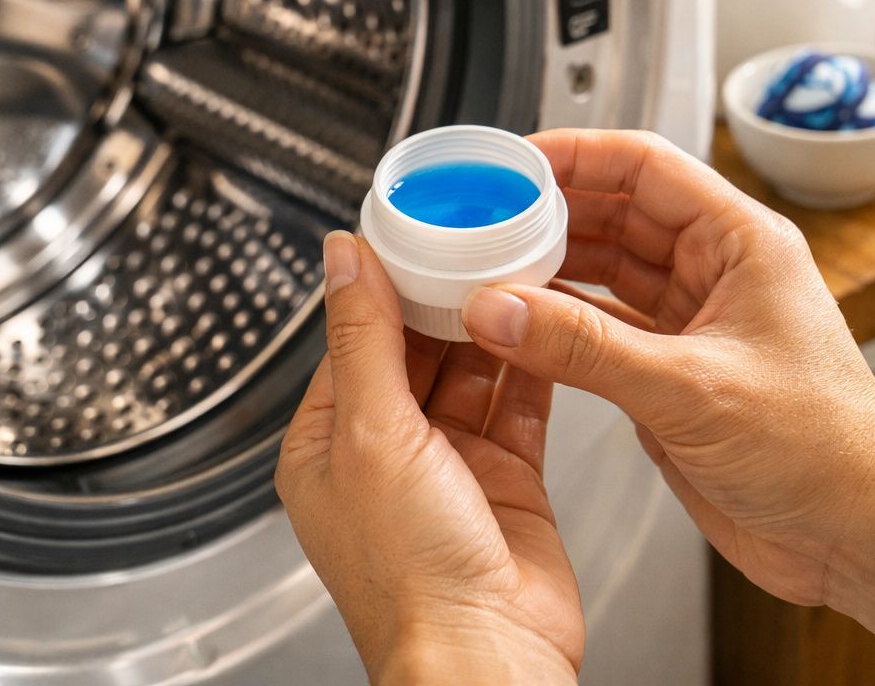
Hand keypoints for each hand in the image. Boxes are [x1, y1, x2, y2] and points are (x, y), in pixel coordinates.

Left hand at [276, 231, 580, 684]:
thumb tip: (342, 257)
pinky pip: (518, 405)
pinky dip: (531, 365)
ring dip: (490, 326)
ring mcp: (450, 465)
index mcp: (330, 443)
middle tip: (475, 237)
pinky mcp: (507, 478)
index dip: (383, 283)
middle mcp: (387, 452)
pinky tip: (544, 323)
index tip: (414, 230)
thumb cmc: (409, 575)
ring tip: (515, 266)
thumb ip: (362, 337)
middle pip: (415, 349)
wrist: (487, 656)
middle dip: (443, 298)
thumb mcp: (370, 432)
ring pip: (470, 372)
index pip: (353, 338)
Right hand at [460, 129, 874, 684]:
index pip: (645, 166)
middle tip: (483, 219)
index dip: (576, 154)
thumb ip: (585, 347)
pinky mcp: (673, 373)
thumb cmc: (825, 451)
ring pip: (605, 273)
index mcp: (742, 242)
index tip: (512, 163)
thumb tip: (499, 308)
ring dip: (548, 271)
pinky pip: (602, 331)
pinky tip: (517, 327)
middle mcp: (717, 272)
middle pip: (616, 214)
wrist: (859, 536)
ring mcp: (694, 322)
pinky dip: (558, 327)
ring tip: (486, 269)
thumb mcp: (691, 388)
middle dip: (548, 213)